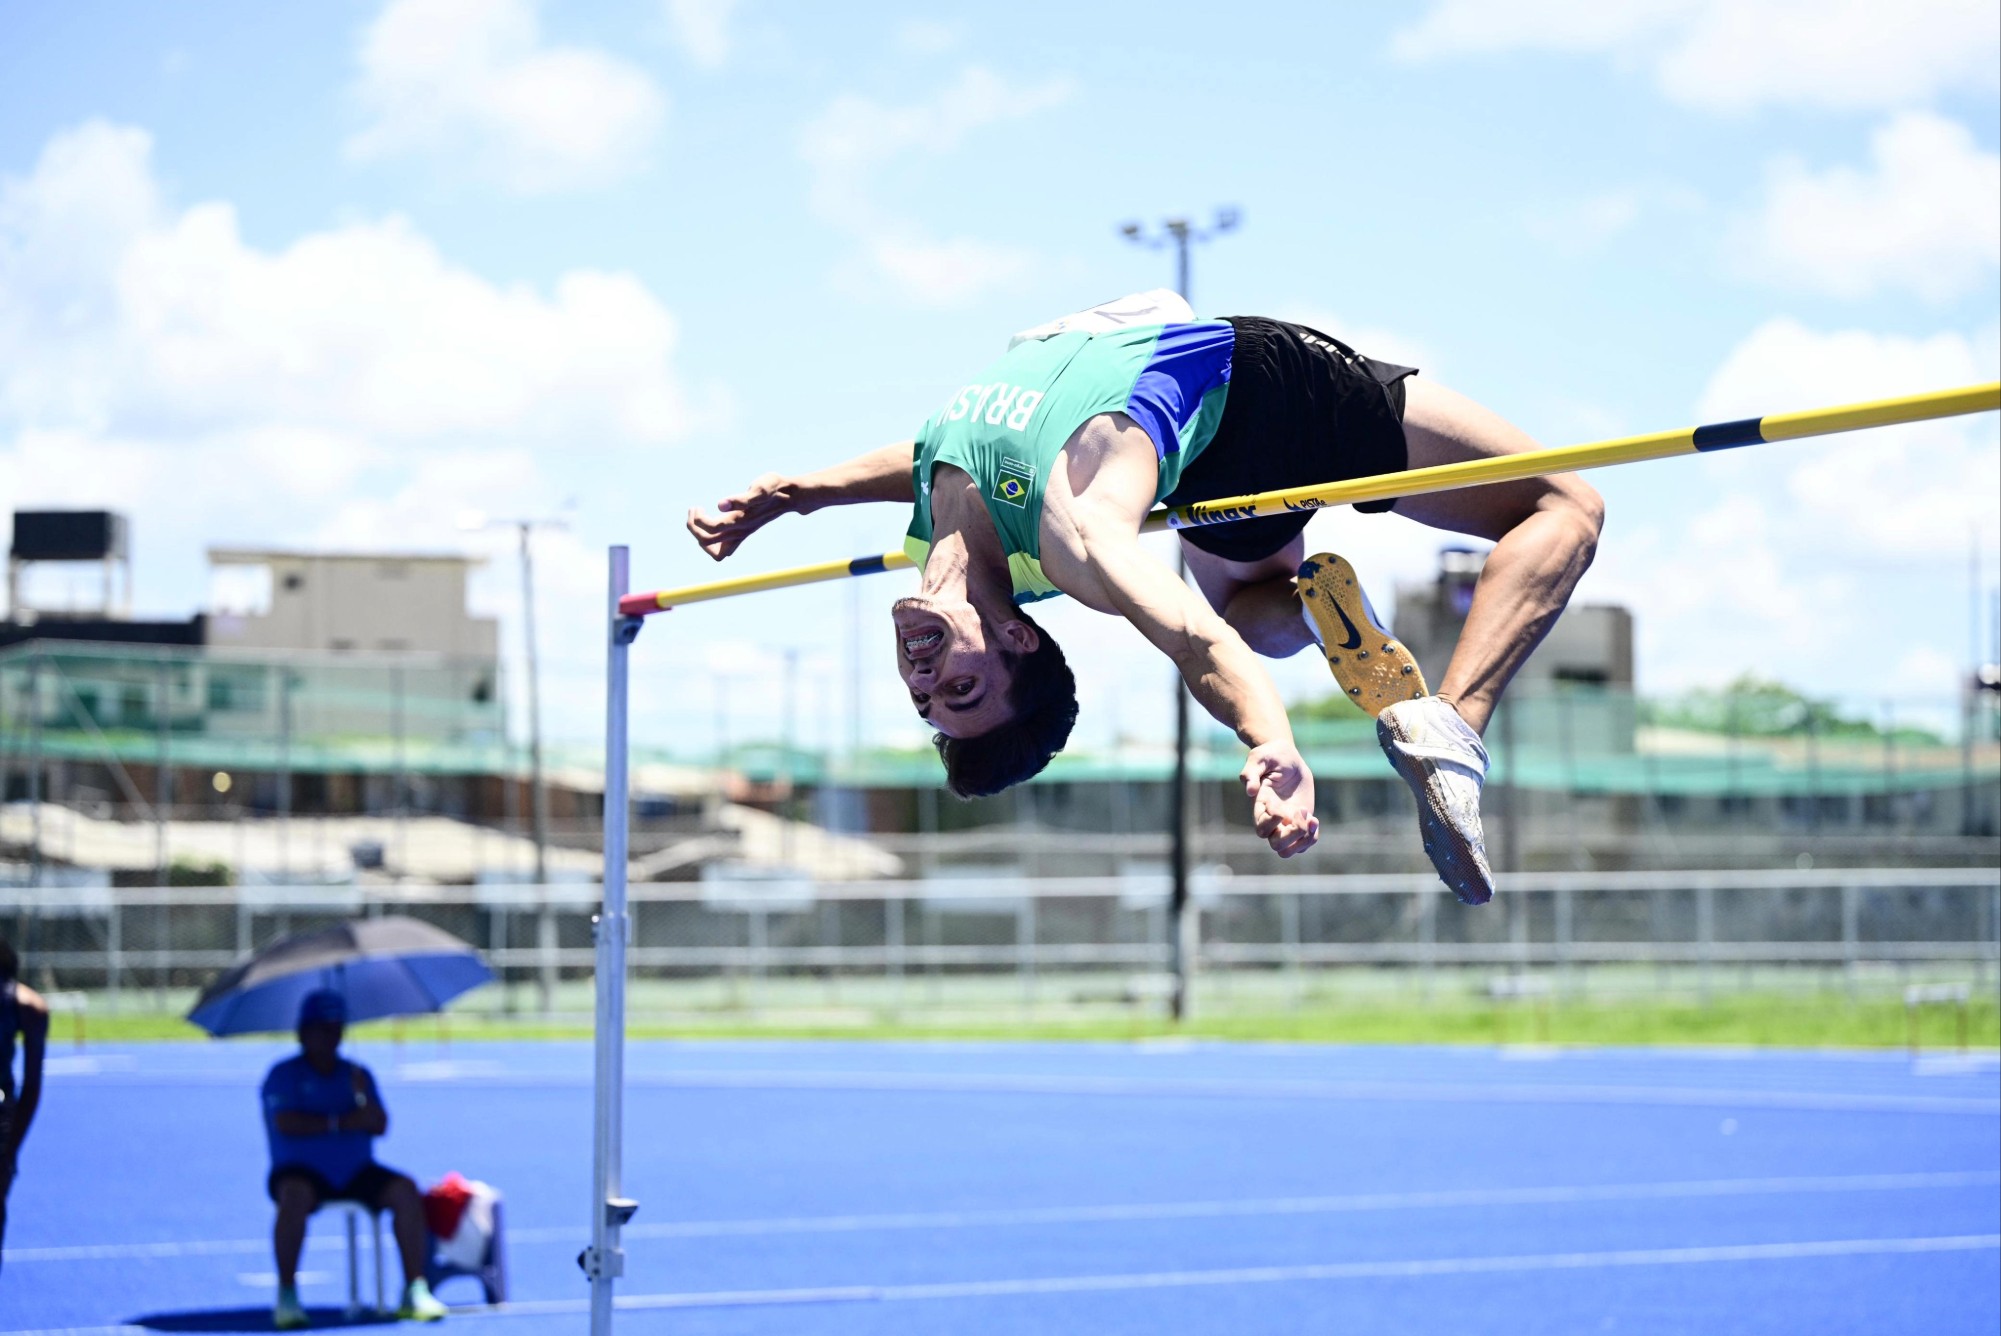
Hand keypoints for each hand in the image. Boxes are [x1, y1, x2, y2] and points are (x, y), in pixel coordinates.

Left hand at [686, 473, 803, 560]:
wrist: (789, 496)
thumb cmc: (774, 489)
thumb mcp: (760, 489)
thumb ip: (740, 499)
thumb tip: (720, 504)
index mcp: (740, 521)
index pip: (710, 529)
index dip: (698, 520)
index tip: (700, 506)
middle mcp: (739, 532)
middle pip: (706, 542)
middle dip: (694, 527)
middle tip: (695, 509)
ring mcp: (740, 534)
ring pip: (712, 548)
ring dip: (699, 533)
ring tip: (699, 514)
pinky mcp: (741, 532)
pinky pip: (721, 547)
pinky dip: (710, 537)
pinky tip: (710, 518)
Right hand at [1241, 741, 1319, 857]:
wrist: (1287, 757)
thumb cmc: (1270, 756)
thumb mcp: (1259, 758)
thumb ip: (1251, 773)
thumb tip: (1250, 791)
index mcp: (1260, 807)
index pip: (1262, 829)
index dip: (1274, 822)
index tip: (1282, 805)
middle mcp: (1272, 820)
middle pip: (1277, 845)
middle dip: (1292, 835)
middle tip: (1301, 813)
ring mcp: (1287, 823)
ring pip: (1290, 850)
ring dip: (1304, 840)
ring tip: (1312, 819)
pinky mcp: (1301, 821)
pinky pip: (1305, 842)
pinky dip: (1312, 836)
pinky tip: (1315, 820)